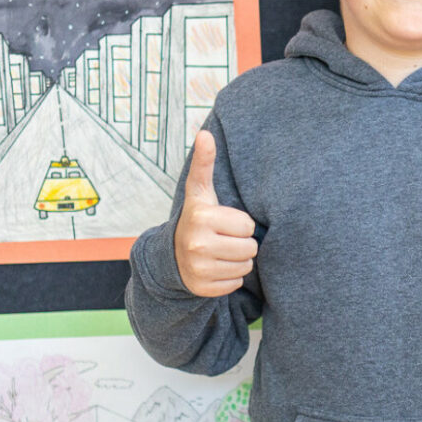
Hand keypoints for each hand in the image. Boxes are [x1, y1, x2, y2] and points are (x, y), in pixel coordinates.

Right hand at [173, 131, 256, 297]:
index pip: (248, 226)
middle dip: (241, 244)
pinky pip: (236, 283)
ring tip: (220, 252)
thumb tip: (205, 133)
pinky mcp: (203, 288)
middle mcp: (198, 244)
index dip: (239, 224)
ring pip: (246, 267)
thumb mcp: (200, 192)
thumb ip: (204, 164)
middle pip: (250, 248)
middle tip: (223, 239)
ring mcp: (199, 268)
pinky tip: (215, 268)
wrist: (171, 256)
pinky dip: (229, 278)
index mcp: (201, 217)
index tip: (223, 222)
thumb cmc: (197, 219)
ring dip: (237, 261)